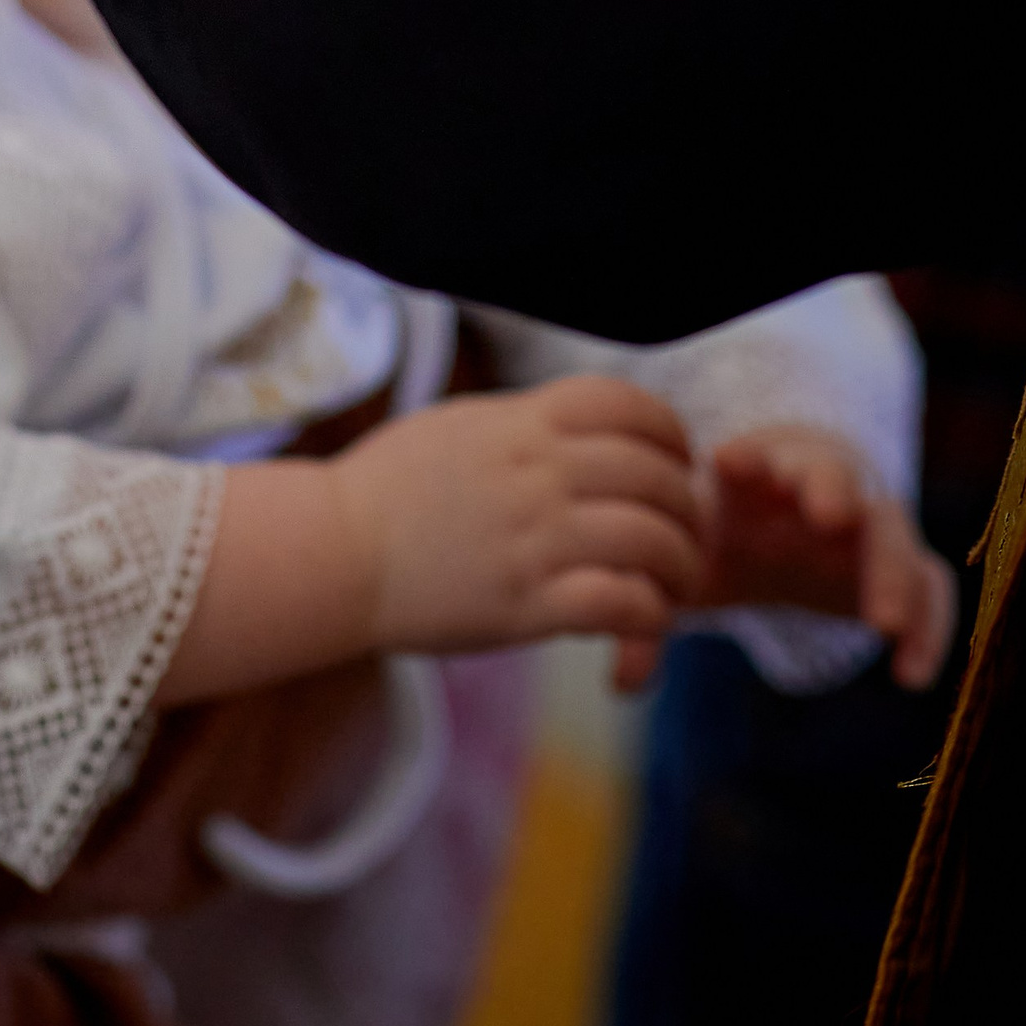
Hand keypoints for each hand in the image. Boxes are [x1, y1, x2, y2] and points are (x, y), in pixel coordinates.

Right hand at [341, 374, 705, 653]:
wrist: (336, 551)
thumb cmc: (392, 487)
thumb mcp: (461, 425)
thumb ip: (525, 422)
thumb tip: (584, 423)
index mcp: (521, 422)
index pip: (629, 404)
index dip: (671, 432)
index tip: (677, 462)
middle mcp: (536, 472)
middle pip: (656, 473)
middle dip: (689, 507)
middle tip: (689, 535)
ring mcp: (533, 538)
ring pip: (653, 540)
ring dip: (682, 566)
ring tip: (679, 585)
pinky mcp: (525, 604)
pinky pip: (620, 603)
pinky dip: (649, 614)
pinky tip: (643, 620)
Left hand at [610, 424, 957, 694]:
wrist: (775, 534)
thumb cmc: (718, 545)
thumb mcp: (685, 571)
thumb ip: (649, 620)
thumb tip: (620, 685)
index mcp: (754, 477)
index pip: (757, 453)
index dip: (749, 456)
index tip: (731, 463)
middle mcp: (817, 487)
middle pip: (833, 472)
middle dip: (829, 487)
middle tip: (827, 515)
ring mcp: (867, 523)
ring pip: (891, 527)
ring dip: (888, 568)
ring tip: (881, 622)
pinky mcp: (902, 565)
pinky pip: (930, 585)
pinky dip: (929, 624)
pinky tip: (909, 676)